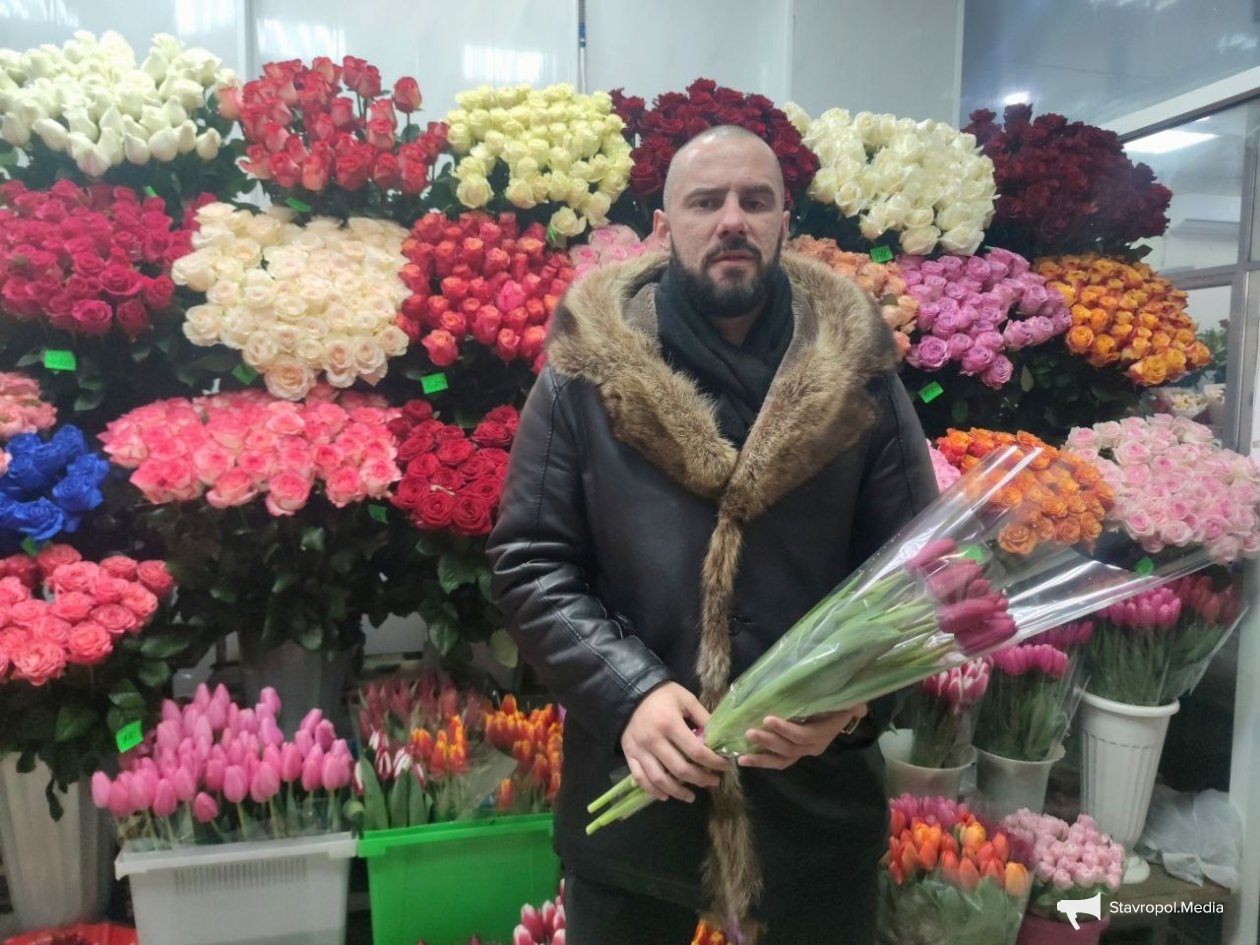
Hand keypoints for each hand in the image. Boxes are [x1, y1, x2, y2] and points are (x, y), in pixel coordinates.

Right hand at [620, 682, 730, 802]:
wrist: (631, 692)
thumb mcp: (686, 699)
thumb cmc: (662, 695)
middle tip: (713, 781)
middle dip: (701, 779)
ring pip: (660, 779)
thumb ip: (703, 718)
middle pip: (680, 769)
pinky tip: (665, 796)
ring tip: (691, 796)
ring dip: (678, 792)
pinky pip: (640, 778)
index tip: (725, 767)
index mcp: (670, 724)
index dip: (713, 762)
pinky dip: (652, 791)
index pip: (696, 751)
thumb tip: (719, 738)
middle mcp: (654, 740)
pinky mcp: (629, 755)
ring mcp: (640, 750)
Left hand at [737, 703, 869, 770]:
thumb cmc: (838, 704)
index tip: (767, 719)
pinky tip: (745, 760)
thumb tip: (860, 707)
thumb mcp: (845, 702)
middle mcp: (812, 747)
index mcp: (823, 734)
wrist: (839, 714)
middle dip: (768, 741)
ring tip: (742, 756)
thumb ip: (851, 705)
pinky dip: (762, 761)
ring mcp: (802, 752)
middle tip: (749, 732)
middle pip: (789, 748)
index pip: (803, 735)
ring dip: (761, 758)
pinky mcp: (793, 753)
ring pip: (781, 759)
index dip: (785, 729)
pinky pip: (778, 761)